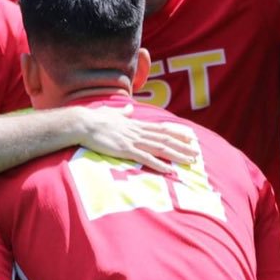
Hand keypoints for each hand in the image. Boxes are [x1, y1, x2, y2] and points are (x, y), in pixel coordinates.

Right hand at [71, 105, 198, 173]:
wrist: (83, 123)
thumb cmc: (94, 119)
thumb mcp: (112, 114)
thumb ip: (122, 113)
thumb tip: (128, 109)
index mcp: (135, 124)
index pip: (161, 129)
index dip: (177, 133)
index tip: (190, 138)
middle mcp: (137, 131)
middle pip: (165, 139)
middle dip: (182, 147)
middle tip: (196, 153)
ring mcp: (132, 140)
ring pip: (160, 148)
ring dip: (176, 155)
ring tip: (189, 161)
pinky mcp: (125, 150)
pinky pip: (146, 158)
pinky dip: (159, 164)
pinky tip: (169, 169)